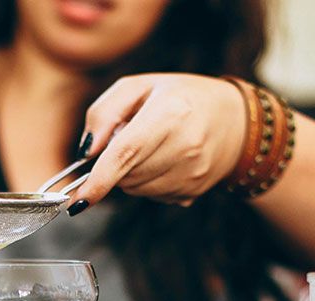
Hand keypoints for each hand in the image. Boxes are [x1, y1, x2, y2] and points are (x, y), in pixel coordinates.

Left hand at [69, 74, 245, 212]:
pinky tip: (165, 161)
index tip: (78, 200)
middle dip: (115, 164)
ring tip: (152, 147)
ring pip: (135, 189)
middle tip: (132, 138)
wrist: (236, 121)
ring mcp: (192, 173)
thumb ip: (104, 113)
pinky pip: (151, 196)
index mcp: (170, 113)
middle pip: (125, 175)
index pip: (125, 154)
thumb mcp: (139, 86)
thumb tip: (85, 153)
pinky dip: (147, 182)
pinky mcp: (193, 192)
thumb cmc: (180, 98)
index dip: (98, 180)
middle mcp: (185, 146)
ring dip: (130, 174)